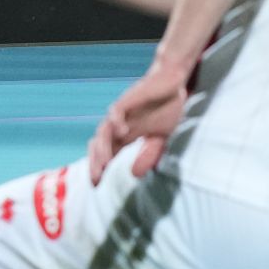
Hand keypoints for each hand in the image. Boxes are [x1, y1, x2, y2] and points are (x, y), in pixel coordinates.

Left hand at [87, 58, 191, 184]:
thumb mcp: (160, 138)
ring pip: (104, 130)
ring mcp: (122, 112)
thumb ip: (148, 155)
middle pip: (99, 144)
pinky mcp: (129, 99)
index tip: (96, 185)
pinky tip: (121, 131)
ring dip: (104, 146)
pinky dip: (116, 120)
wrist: (172, 83)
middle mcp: (118, 125)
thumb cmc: (165, 110)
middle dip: (96, 161)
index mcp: (124, 135)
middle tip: (97, 178)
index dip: (98, 168)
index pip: (105, 153)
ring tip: (106, 163)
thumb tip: (134, 174)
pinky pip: (117, 110)